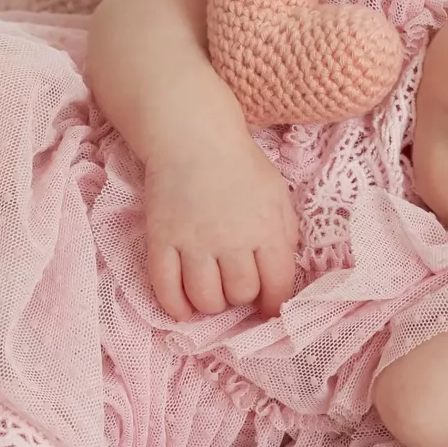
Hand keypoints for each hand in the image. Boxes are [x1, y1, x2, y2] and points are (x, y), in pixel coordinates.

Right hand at [143, 133, 300, 320]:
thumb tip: (282, 274)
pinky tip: (184, 308)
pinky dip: (175, 306)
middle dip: (240, 298)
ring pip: (206, 298)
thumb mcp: (278, 194)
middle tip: (235, 288)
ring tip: (211, 294)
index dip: (274, 305)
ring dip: (211, 304)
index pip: (277, 286)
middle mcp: (231, 240)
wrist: (192, 137)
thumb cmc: (241, 166)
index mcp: (266, 228)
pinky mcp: (162, 240)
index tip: (267, 308)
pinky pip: (166, 287)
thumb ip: (285, 234)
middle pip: (239, 294)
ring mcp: (194, 242)